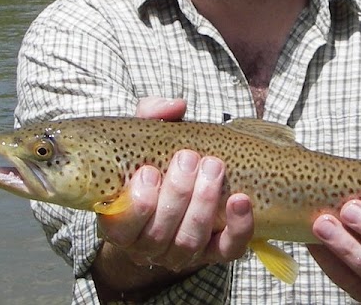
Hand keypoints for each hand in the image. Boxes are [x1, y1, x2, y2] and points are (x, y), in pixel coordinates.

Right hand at [91, 98, 254, 298]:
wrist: (179, 193)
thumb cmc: (157, 161)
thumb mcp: (145, 137)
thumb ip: (151, 116)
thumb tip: (176, 106)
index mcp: (120, 222)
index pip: (119, 228)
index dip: (135, 206)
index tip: (148, 171)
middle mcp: (147, 245)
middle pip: (158, 235)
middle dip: (176, 194)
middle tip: (188, 158)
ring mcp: (180, 253)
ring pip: (189, 242)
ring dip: (203, 204)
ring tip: (213, 168)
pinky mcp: (214, 253)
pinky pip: (227, 249)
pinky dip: (237, 227)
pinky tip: (241, 200)